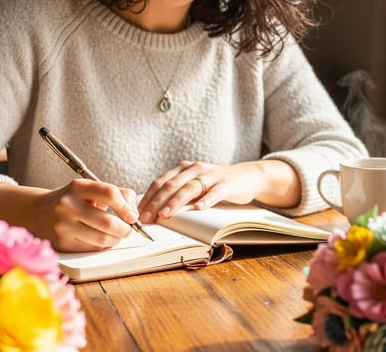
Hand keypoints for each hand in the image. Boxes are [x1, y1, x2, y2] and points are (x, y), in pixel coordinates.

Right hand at [0, 180, 139, 251]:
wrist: (36, 212)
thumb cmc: (71, 200)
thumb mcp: (89, 190)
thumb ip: (116, 194)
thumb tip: (133, 211)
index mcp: (78, 187)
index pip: (110, 194)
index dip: (126, 207)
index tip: (132, 216)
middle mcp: (68, 205)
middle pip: (108, 222)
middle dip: (124, 229)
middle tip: (127, 229)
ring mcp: (63, 226)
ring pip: (102, 240)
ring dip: (116, 240)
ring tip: (117, 235)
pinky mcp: (63, 243)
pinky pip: (92, 248)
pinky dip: (103, 246)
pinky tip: (103, 240)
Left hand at [137, 160, 300, 222]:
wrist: (246, 176)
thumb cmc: (216, 184)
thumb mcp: (195, 185)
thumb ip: (178, 192)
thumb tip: (154, 210)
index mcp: (184, 168)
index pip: (161, 182)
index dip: (149, 197)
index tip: (138, 212)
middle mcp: (195, 168)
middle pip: (172, 185)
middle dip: (157, 202)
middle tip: (148, 217)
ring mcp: (212, 175)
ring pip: (190, 188)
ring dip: (176, 202)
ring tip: (166, 215)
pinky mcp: (227, 184)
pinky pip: (214, 192)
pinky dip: (206, 200)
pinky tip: (198, 208)